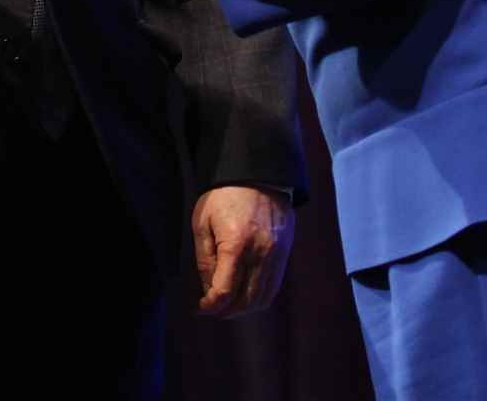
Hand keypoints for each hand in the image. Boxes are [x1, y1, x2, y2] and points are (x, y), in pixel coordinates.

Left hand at [192, 185, 294, 317]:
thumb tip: (209, 289)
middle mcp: (261, 254)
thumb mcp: (203, 222)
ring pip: (263, 298)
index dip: (210, 306)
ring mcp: (277, 255)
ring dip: (244, 309)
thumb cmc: (224, 196)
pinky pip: (274, 287)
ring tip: (228, 305)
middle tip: (212, 309)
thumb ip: (205, 259)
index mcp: (236, 245)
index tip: (200, 307)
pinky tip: (246, 295)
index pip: (225, 292)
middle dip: (226, 311)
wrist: (258, 174)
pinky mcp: (286, 254)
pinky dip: (259, 297)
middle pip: (246, 301)